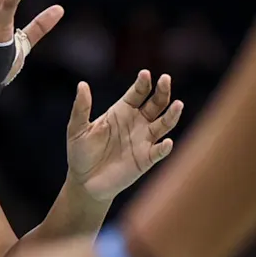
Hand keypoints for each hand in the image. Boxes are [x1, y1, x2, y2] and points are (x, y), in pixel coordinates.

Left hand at [66, 70, 183, 201]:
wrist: (84, 182)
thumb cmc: (80, 153)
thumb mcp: (77, 129)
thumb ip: (81, 108)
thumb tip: (82, 85)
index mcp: (122, 111)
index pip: (138, 93)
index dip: (143, 83)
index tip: (145, 74)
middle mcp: (137, 122)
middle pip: (156, 103)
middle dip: (162, 91)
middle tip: (165, 79)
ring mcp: (144, 140)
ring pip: (164, 124)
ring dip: (172, 115)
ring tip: (178, 105)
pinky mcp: (146, 159)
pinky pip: (159, 151)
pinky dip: (164, 147)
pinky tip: (167, 142)